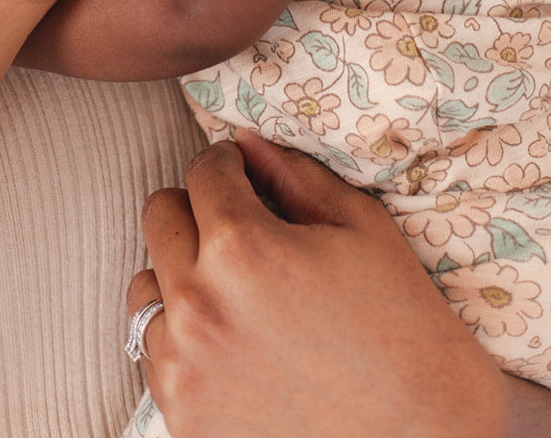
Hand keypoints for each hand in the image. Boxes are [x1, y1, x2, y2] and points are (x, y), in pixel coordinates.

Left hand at [128, 135, 550, 437]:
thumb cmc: (403, 324)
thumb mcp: (361, 227)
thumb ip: (294, 174)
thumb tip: (245, 140)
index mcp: (243, 247)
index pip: (203, 169)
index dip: (231, 165)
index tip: (248, 177)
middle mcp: (199, 304)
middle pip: (161, 216)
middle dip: (200, 210)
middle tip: (243, 228)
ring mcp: (184, 367)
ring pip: (147, 285)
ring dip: (182, 275)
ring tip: (236, 290)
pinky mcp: (182, 415)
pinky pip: (154, 351)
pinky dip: (182, 336)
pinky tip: (233, 339)